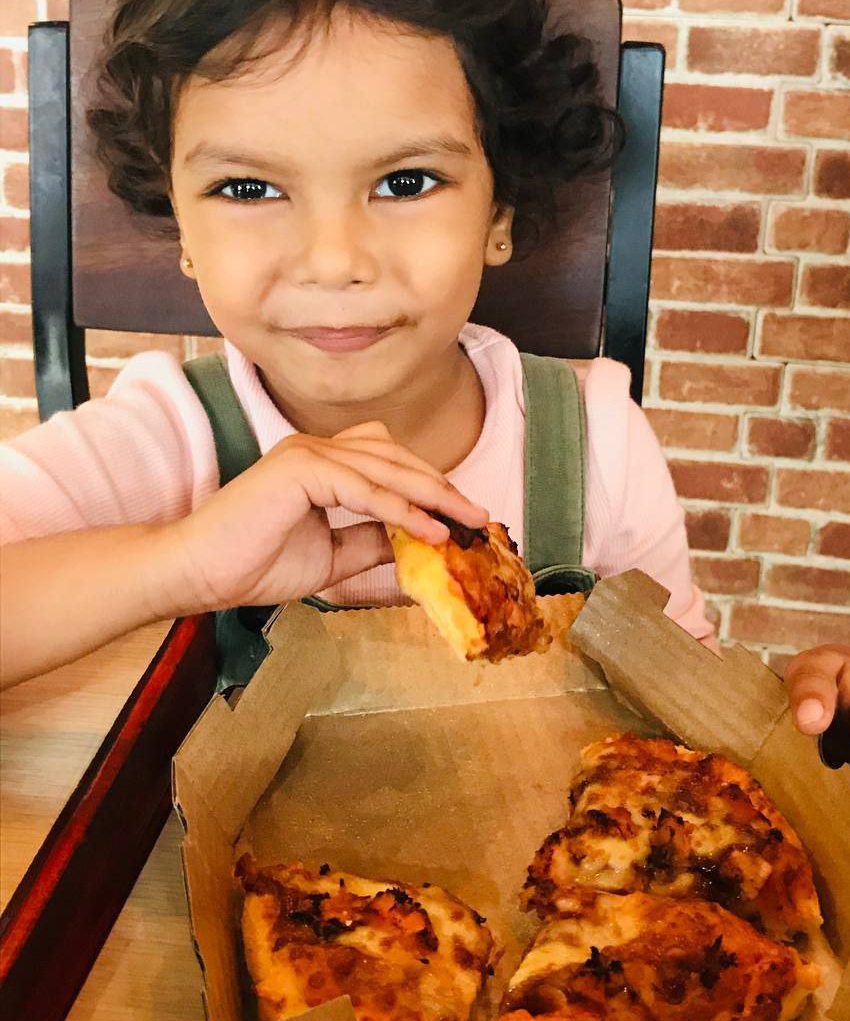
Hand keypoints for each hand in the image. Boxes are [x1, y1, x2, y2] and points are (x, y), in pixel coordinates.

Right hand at [163, 422, 486, 612]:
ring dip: (432, 495)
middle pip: (397, 457)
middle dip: (444, 488)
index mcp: (322, 462)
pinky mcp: (300, 468)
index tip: (466, 517)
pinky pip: (364, 487)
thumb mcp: (331, 557)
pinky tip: (431, 530)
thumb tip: (417, 545)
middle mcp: (316, 447)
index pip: (390, 462)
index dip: (431, 486)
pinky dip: (401, 508)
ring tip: (467, 523)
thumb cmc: (251, 564)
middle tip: (481, 517)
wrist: (197, 573)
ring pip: (387, 467)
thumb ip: (371, 543)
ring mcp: (307, 452)